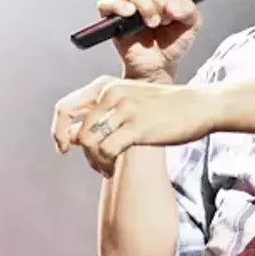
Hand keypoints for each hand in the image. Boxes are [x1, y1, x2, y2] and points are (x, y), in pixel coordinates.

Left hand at [52, 76, 221, 176]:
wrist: (197, 106)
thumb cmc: (163, 108)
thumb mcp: (127, 103)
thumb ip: (100, 116)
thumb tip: (68, 136)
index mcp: (104, 86)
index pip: (64, 107)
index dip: (57, 131)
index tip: (63, 149)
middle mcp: (110, 93)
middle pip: (75, 131)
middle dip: (82, 154)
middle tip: (97, 165)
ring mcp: (123, 109)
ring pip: (88, 143)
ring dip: (95, 162)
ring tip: (108, 167)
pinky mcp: (136, 126)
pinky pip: (106, 151)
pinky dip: (106, 165)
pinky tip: (114, 169)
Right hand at [98, 0, 201, 81]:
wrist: (159, 65)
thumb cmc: (173, 43)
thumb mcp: (191, 26)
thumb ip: (189, 10)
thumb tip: (173, 4)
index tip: (177, 4)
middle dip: (161, 2)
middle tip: (165, 21)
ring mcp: (127, 1)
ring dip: (146, 6)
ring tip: (152, 24)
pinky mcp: (112, 16)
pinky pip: (107, 3)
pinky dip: (119, 6)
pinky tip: (130, 14)